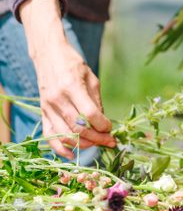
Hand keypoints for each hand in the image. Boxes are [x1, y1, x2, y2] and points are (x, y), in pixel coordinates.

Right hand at [20, 0, 115, 158]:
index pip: (90, 114)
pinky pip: (49, 136)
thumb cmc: (74, 65)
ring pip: (66, 135)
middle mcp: (57, 99)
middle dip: (98, 138)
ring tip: (97, 143)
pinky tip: (72, 155)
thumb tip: (104, 125)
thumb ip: (97, 103)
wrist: (48, 55)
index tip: (110, 128)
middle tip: (110, 141)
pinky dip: (60, 149)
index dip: (103, 125)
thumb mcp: (92, 79)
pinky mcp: (43, 113)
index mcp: (72, 87)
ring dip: (84, 144)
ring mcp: (47, 108)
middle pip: (79, 128)